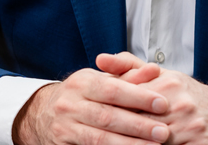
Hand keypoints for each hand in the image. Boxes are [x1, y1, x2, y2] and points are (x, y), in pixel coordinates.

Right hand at [13, 60, 170, 144]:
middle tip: (163, 132)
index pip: (113, 89)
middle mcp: (70, 105)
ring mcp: (65, 129)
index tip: (163, 104)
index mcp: (81, 82)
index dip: (139, 97)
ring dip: (129, 144)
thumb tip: (155, 69)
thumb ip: (129, 74)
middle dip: (138, 126)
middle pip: (108, 116)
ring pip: (99, 139)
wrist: (44, 114)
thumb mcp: (102, 78)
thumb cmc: (83, 94)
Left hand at [98, 53, 207, 144]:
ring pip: (152, 142)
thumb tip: (100, 59)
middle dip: (117, 132)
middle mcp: (179, 105)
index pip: (129, 97)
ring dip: (131, 143)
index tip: (91, 118)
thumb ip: (130, 67)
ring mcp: (190, 128)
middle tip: (96, 138)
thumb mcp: (164, 75)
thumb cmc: (190, 95)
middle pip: (138, 123)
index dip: (109, 109)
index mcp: (167, 84)